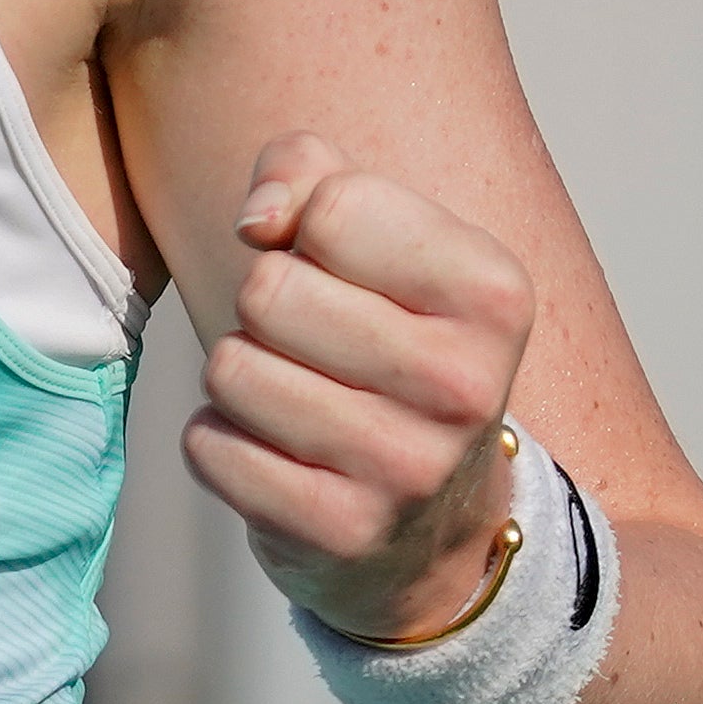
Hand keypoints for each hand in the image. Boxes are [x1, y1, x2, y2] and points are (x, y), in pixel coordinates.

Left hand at [179, 131, 539, 642]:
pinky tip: (280, 456)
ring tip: (298, 401)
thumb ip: (307, 171)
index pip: (334, 207)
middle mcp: (465, 384)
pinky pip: (209, 445)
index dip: (307, 232)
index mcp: (493, 293)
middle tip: (315, 348)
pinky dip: (223, 443)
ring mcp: (407, 468)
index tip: (341, 274)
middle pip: (269, 289)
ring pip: (230, 367)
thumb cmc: (385, 342)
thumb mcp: (377, 237)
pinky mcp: (340, 532)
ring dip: (241, 377)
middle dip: (266, 309)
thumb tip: (258, 221)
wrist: (430, 525)